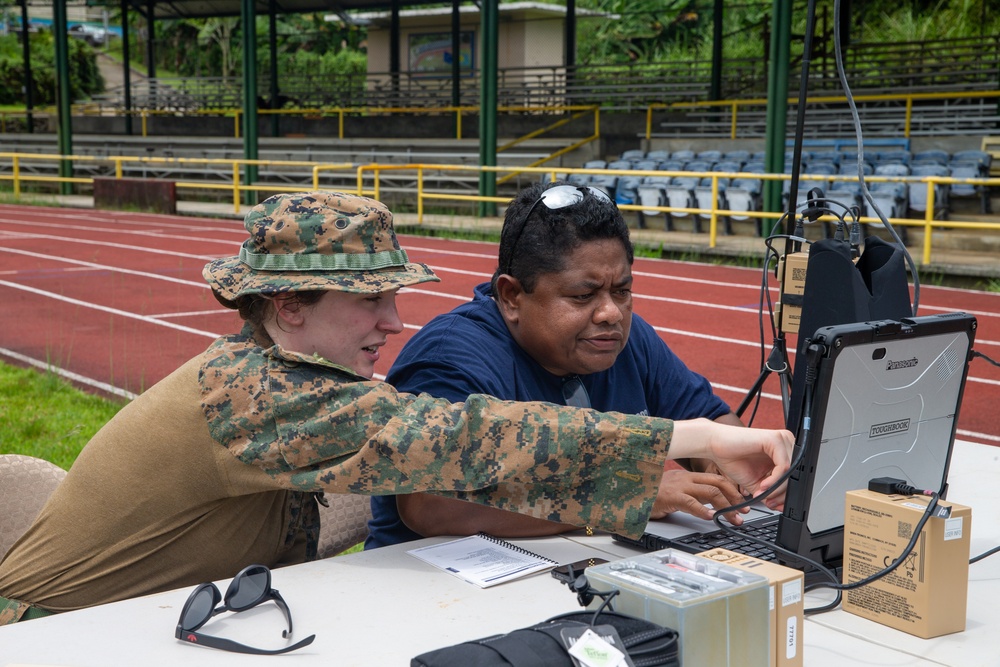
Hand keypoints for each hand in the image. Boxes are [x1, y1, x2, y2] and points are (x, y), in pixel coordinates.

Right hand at [651, 469, 750, 523]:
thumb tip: (711, 506)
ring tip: (733, 519)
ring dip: (726, 508)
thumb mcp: (676, 493)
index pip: (717, 479)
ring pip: (710, 492)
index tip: (742, 504)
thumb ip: (692, 496)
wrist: (631, 494)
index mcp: (688, 476)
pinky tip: (711, 518)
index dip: (733, 491)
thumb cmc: (651, 496)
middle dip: (735, 498)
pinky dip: (703, 511)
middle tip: (744, 512)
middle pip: (718, 483)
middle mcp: (686, 478)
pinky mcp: (671, 496)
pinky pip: (691, 502)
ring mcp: (679, 486)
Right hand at [670, 419, 793, 509]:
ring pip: (791, 472)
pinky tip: (762, 485)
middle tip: (770, 503)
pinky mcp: (775, 439)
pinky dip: (774, 480)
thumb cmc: (733, 459)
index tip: (775, 505)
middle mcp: (786, 443)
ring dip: (777, 489)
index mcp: (784, 452)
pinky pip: (783, 466)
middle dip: (782, 494)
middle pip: (795, 475)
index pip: (795, 477)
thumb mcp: (757, 482)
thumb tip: (783, 506)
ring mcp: (782, 439)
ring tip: (762, 494)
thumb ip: (770, 492)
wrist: (715, 445)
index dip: (786, 495)